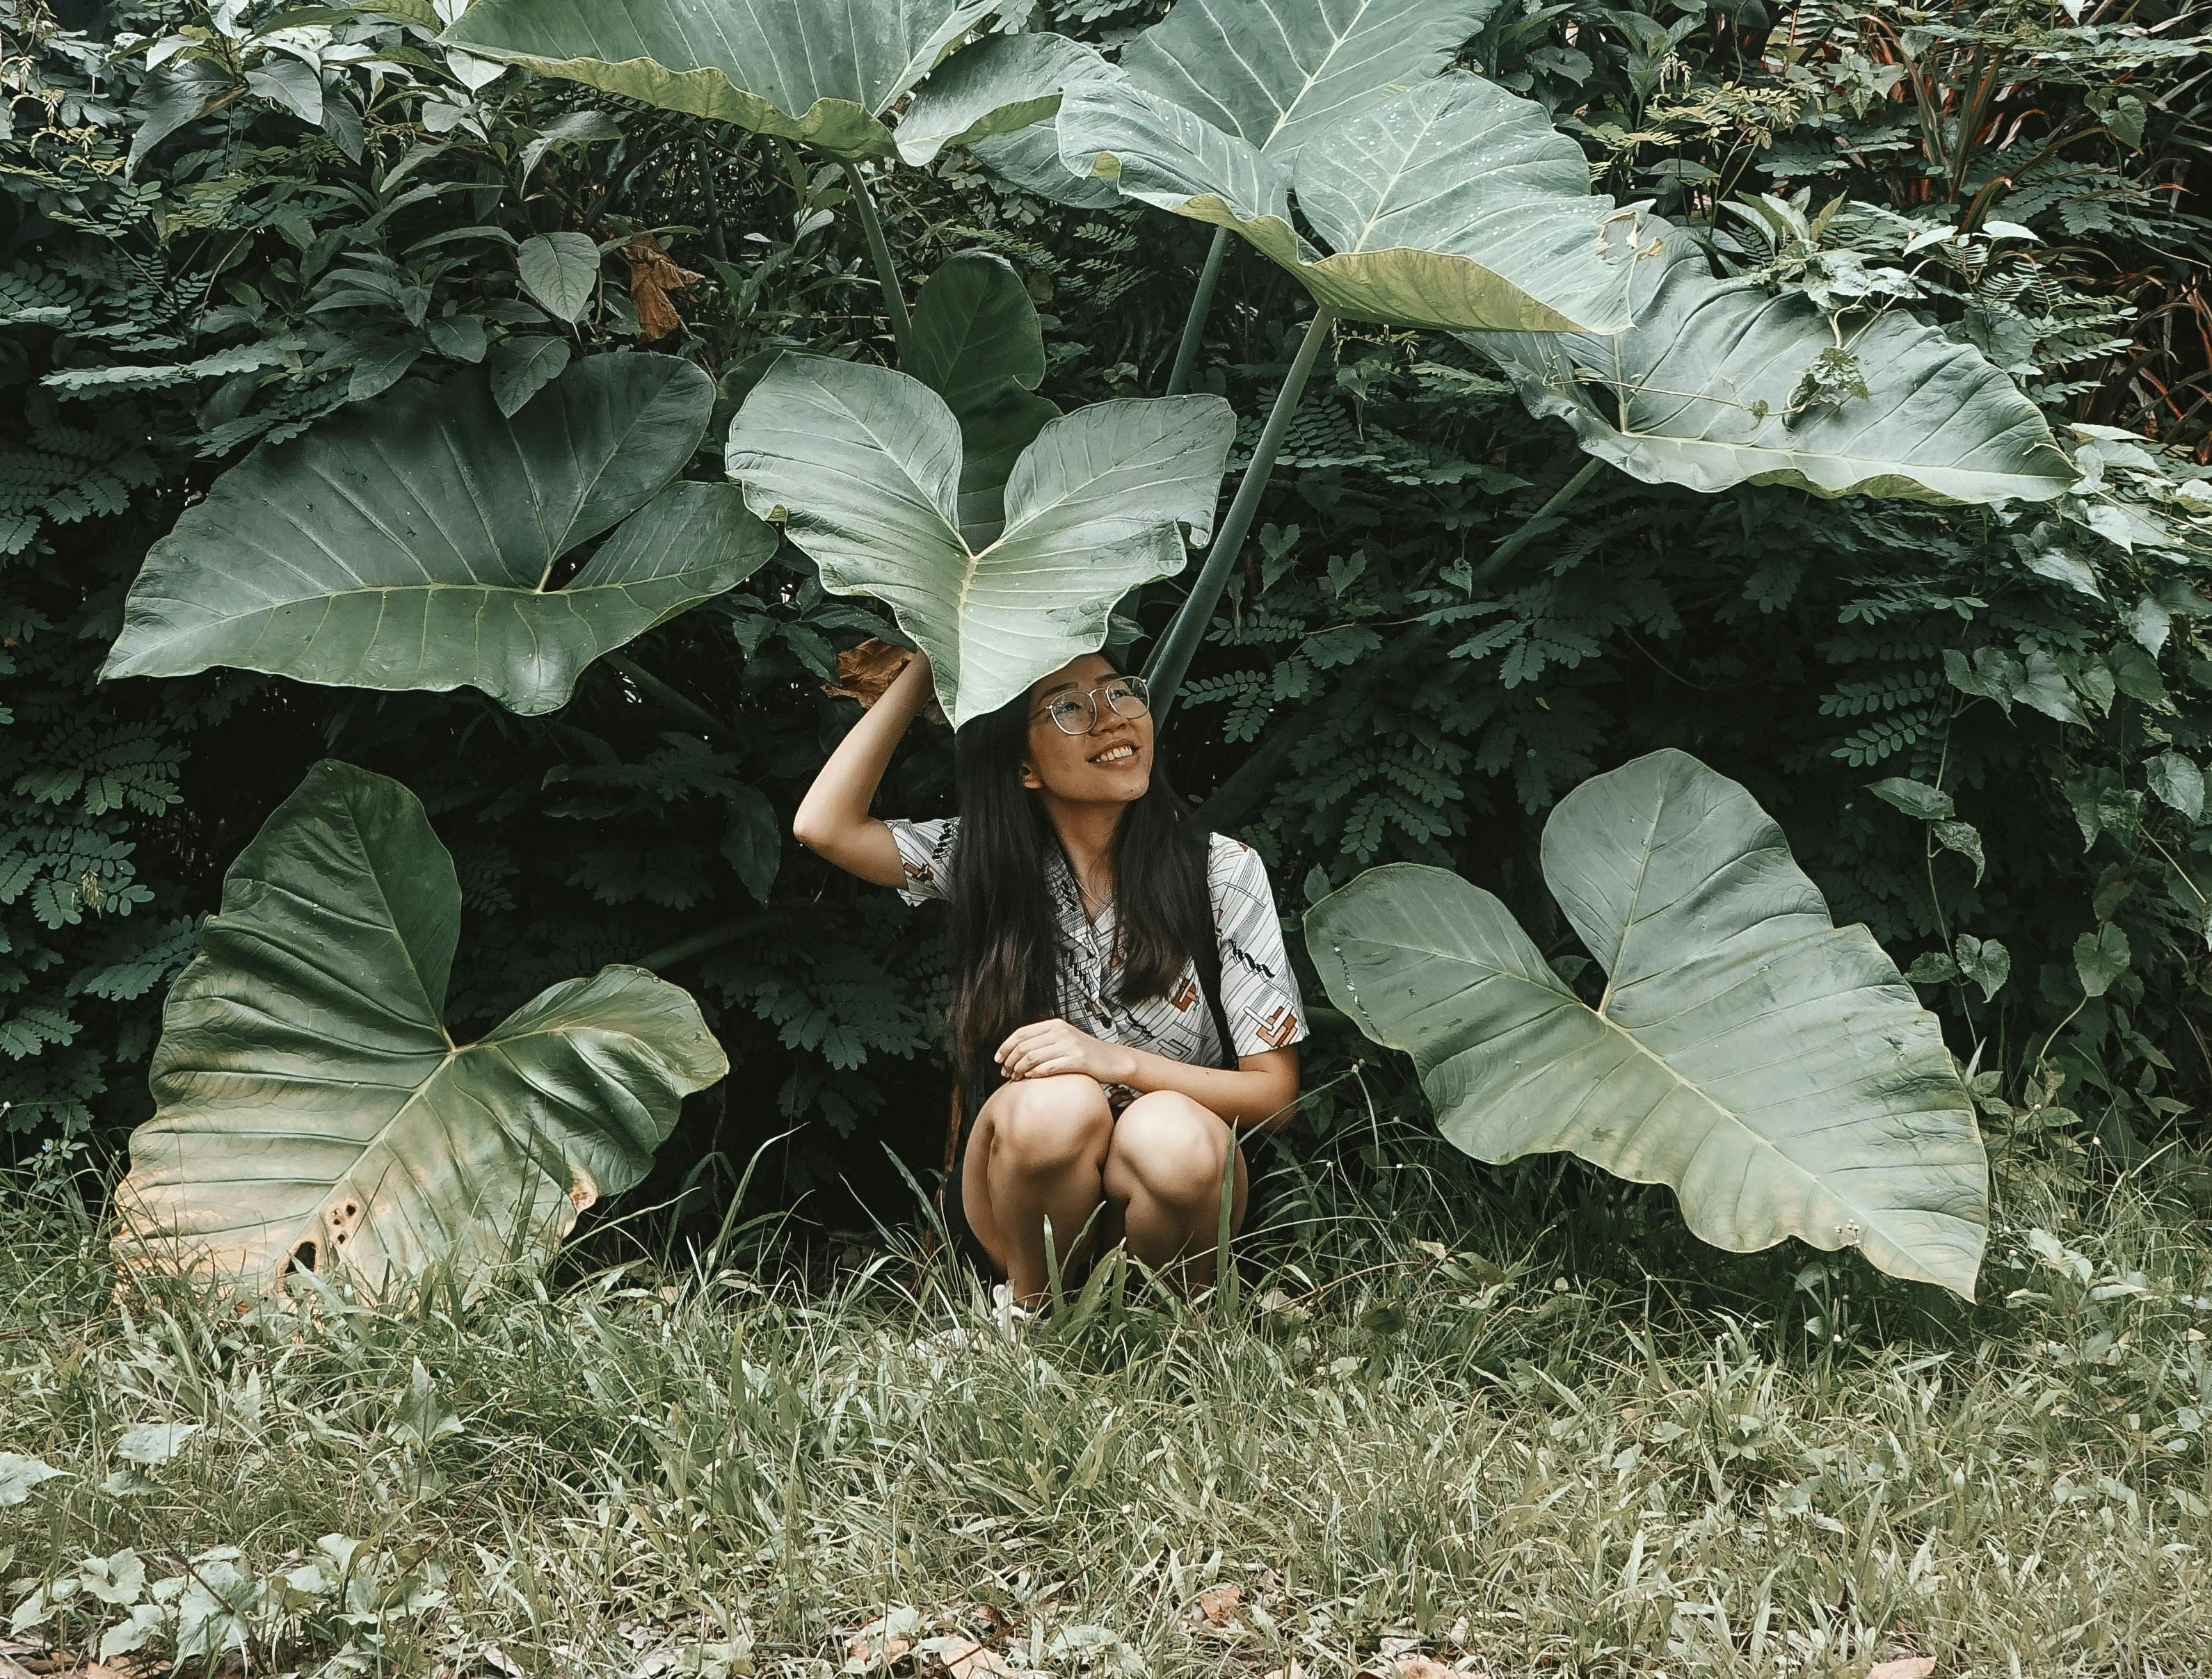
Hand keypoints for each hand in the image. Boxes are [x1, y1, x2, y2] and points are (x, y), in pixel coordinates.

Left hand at [994, 1018, 1136, 1085]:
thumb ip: (1044, 1042)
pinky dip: (1035, 1074)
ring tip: (1015, 1078)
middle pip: (1024, 1046)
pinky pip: (1049, 1067)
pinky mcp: (1078, 1060)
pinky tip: (1030, 1079)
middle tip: (1005, 1073)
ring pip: (1032, 1057)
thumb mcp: (1064, 1040)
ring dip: (1019, 1069)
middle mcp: (1061, 1032)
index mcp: (1055, 1025)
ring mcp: (1070, 1045)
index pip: (1021, 1033)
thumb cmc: (1086, 1054)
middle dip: (1010, 1061)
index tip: (998, 1060)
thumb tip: (1016, 1053)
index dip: (1005, 1047)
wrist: (1114, 1060)